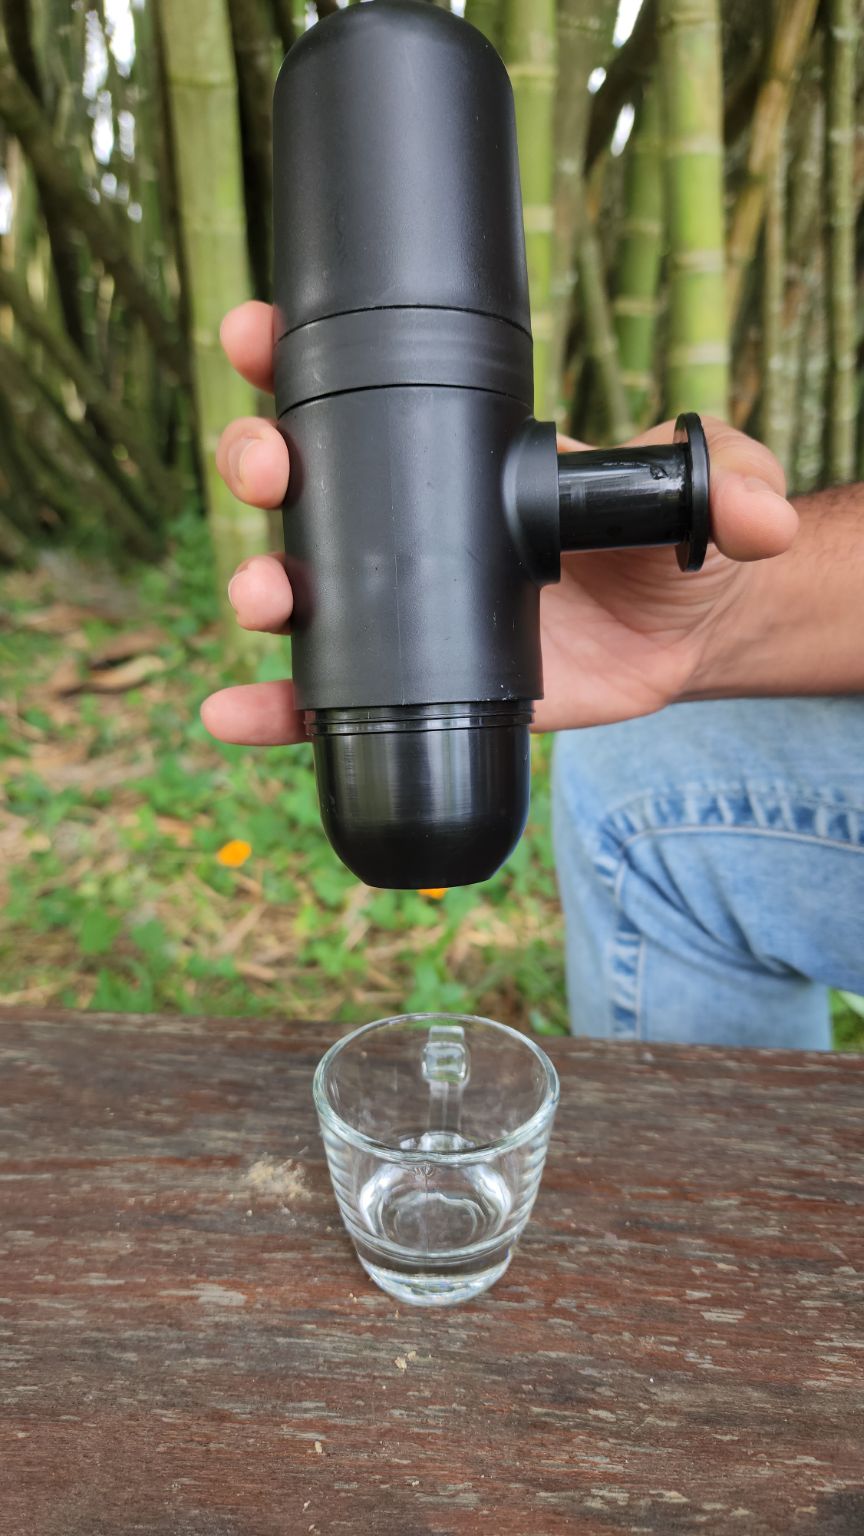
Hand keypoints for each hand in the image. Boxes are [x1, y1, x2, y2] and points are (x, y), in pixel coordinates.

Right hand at [201, 300, 797, 743]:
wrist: (675, 640)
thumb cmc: (673, 544)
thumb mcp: (697, 494)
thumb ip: (723, 485)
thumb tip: (752, 513)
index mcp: (455, 457)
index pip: (361, 394)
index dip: (292, 359)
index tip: (252, 333)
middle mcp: (408, 525)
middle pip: (304, 483)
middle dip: (262, 464)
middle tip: (269, 471)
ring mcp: (401, 608)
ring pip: (301, 587)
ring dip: (260, 586)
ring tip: (265, 601)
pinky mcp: (411, 684)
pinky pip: (324, 697)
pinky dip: (275, 708)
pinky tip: (235, 715)